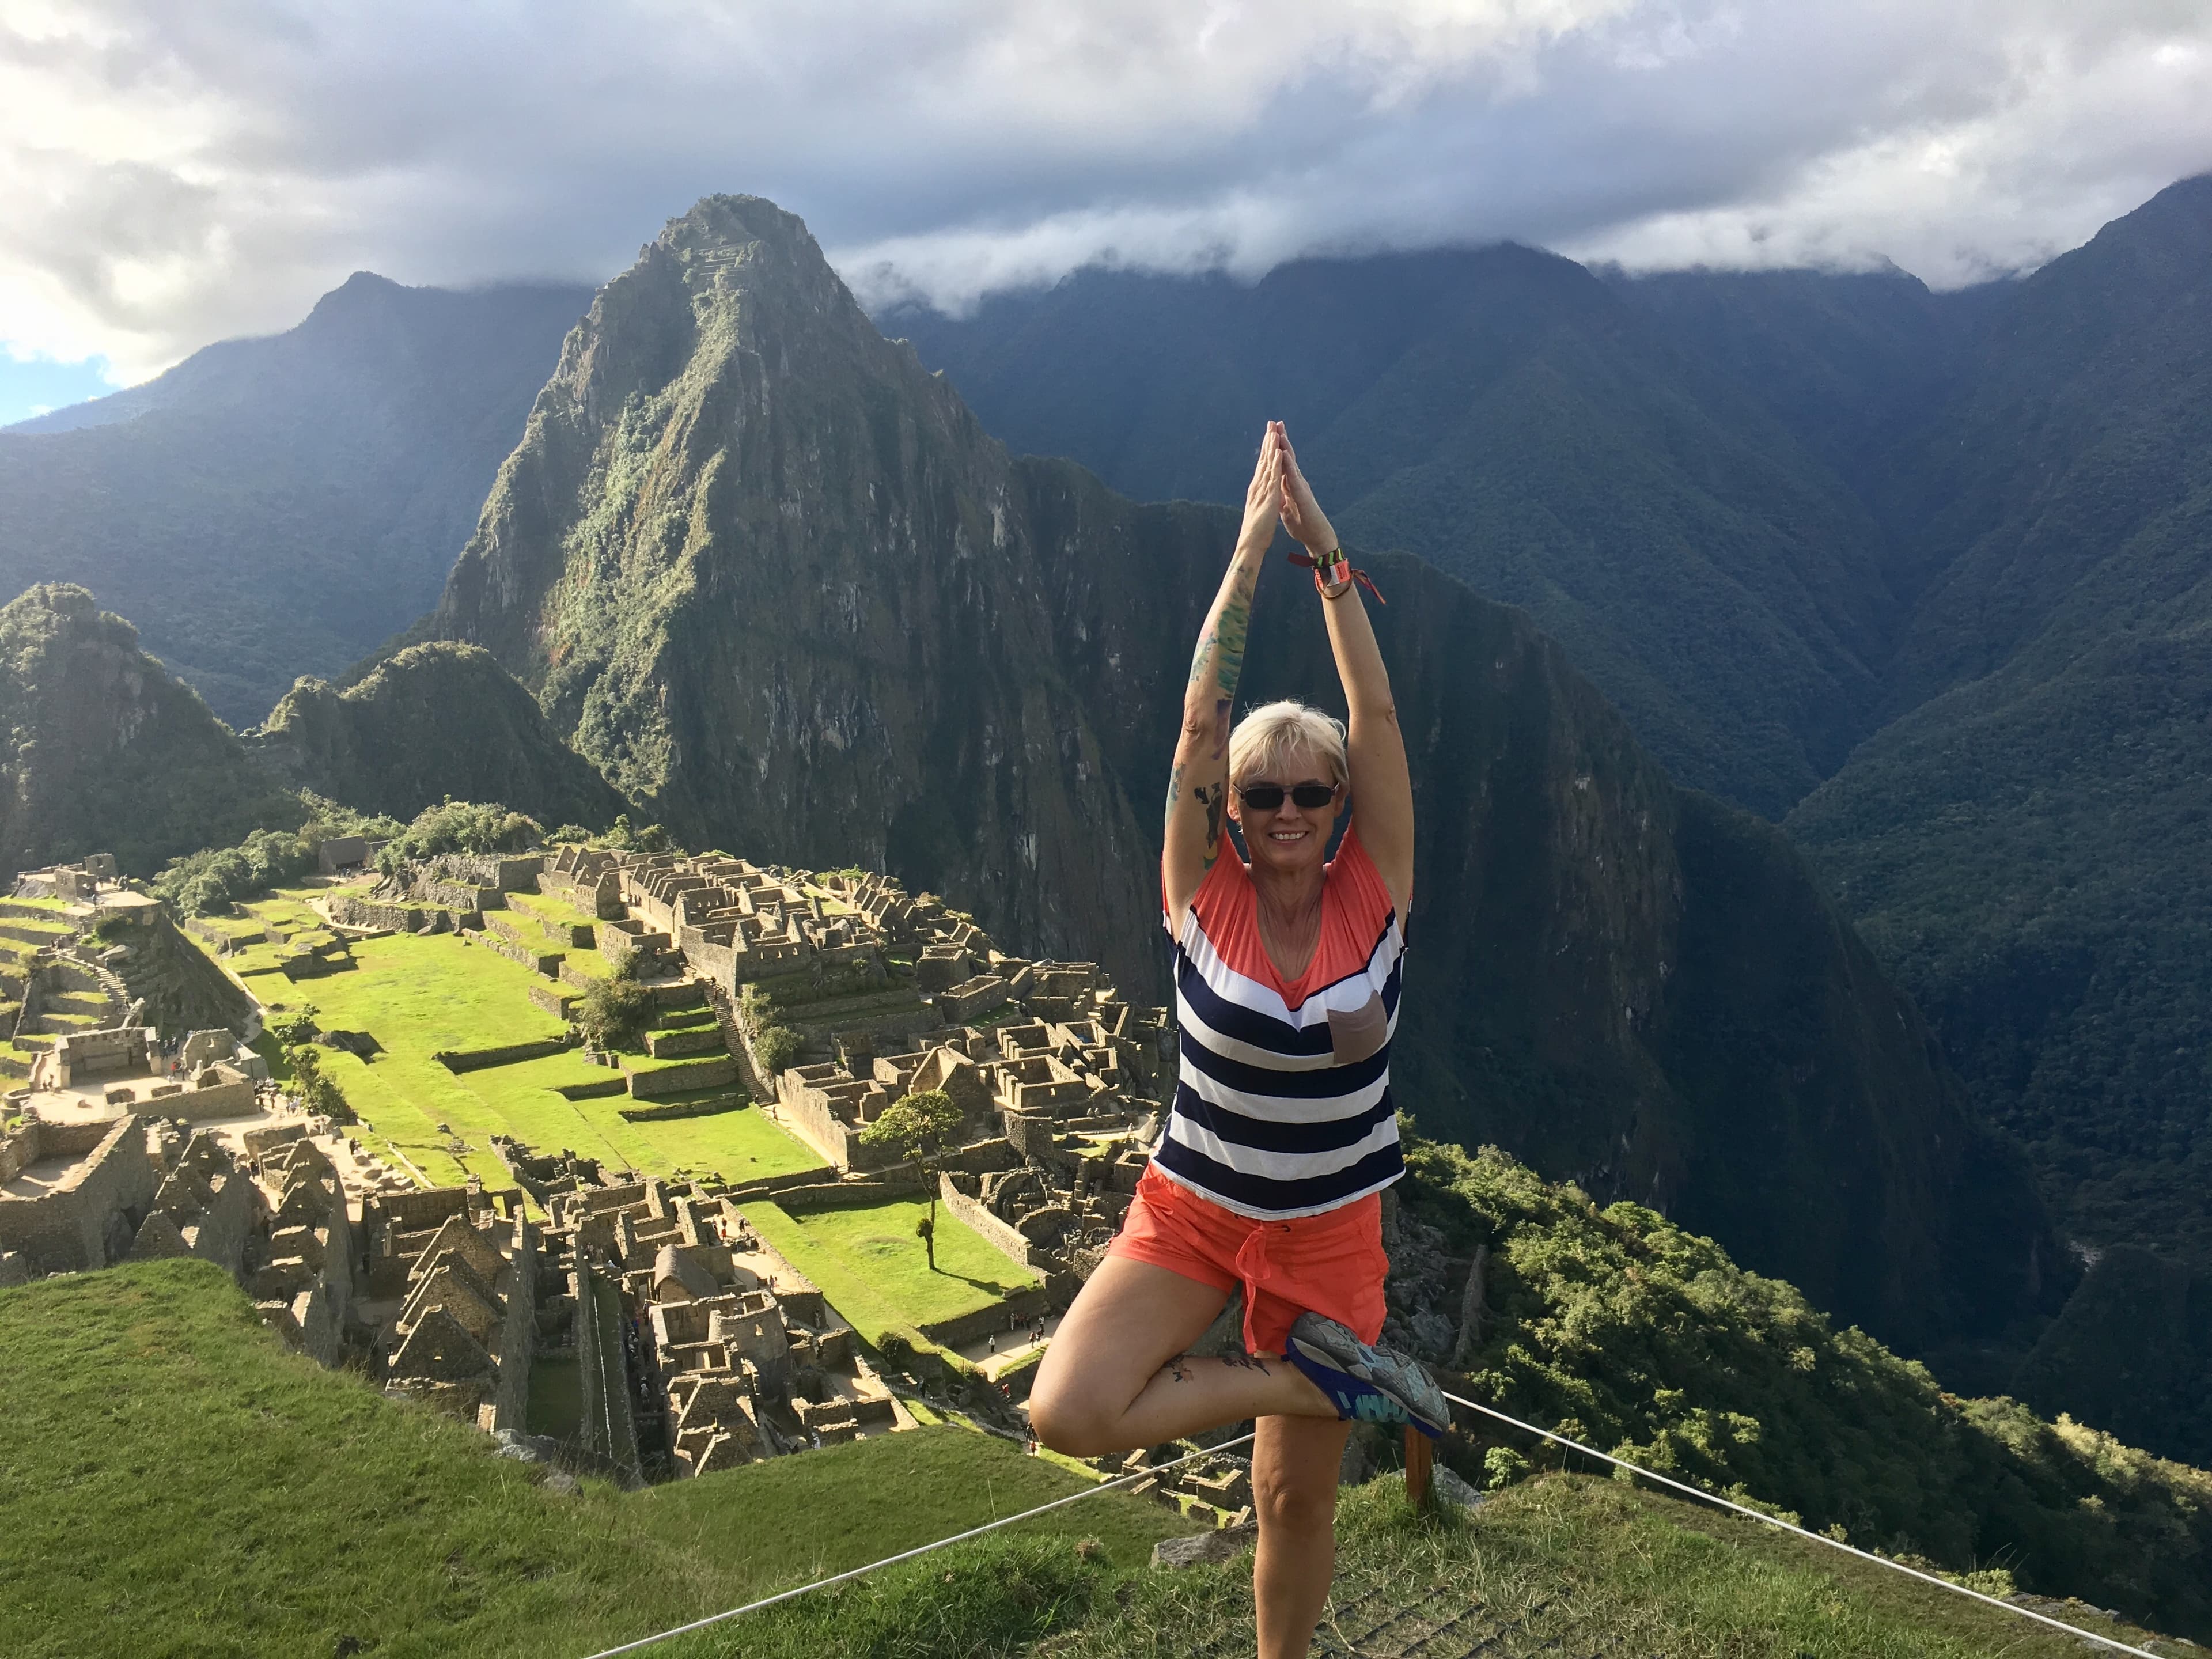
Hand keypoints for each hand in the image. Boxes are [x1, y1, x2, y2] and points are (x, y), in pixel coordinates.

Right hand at [1238, 425, 1285, 553]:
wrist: (1251, 544)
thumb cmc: (1257, 531)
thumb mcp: (1263, 511)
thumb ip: (1265, 501)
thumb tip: (1268, 496)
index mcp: (1258, 489)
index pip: (1263, 465)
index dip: (1267, 449)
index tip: (1270, 435)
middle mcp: (1258, 486)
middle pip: (1263, 459)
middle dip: (1268, 441)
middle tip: (1270, 423)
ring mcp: (1262, 490)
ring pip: (1268, 464)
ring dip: (1271, 446)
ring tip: (1274, 429)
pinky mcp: (1269, 497)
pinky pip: (1273, 477)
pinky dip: (1276, 463)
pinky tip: (1279, 451)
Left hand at [1272, 421, 1336, 552]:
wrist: (1316, 537)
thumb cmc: (1302, 524)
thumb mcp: (1286, 508)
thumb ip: (1282, 498)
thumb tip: (1276, 492)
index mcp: (1290, 485)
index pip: (1281, 463)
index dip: (1275, 449)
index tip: (1269, 434)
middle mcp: (1297, 482)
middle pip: (1287, 457)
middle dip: (1281, 440)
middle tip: (1275, 422)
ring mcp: (1301, 487)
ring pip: (1291, 463)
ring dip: (1286, 447)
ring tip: (1280, 431)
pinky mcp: (1303, 494)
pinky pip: (1294, 477)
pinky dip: (1289, 465)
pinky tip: (1285, 454)